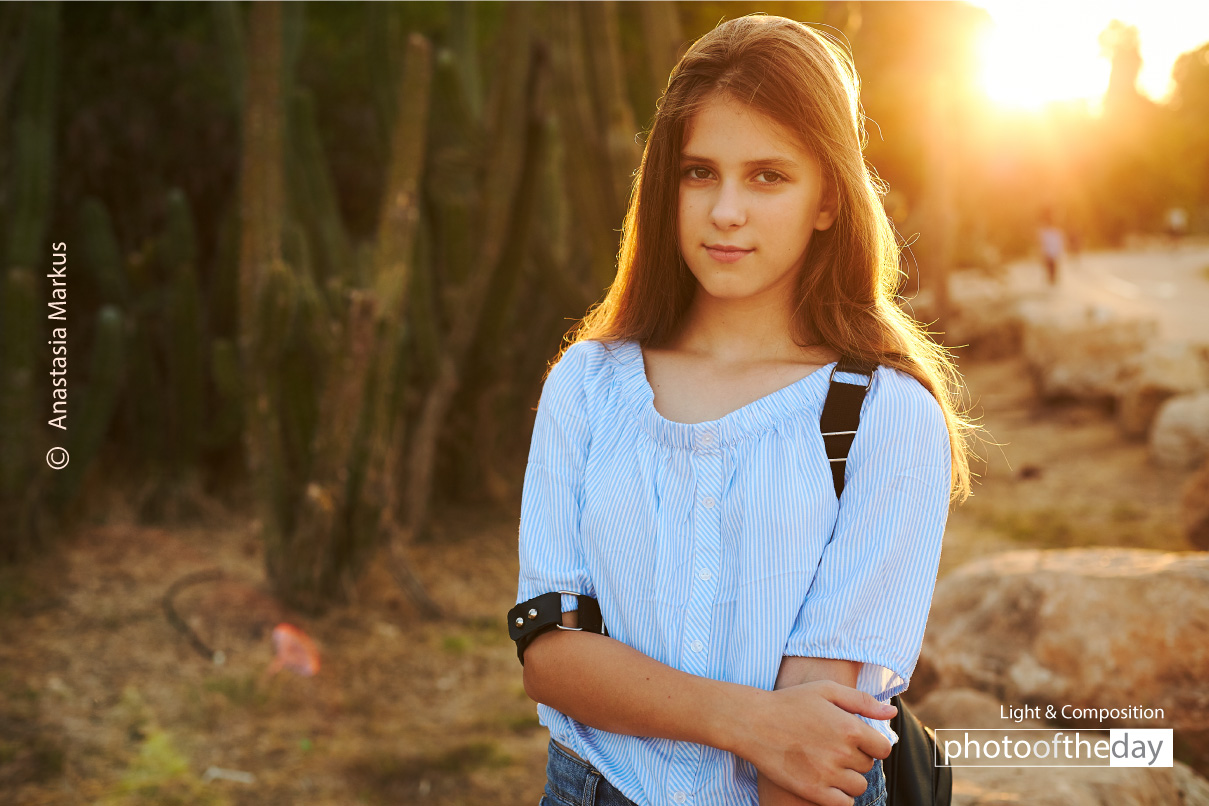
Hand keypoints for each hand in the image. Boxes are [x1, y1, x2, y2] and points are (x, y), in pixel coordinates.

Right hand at [738, 680, 894, 805]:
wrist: (753, 722)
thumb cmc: (790, 702)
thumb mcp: (826, 690)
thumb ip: (862, 700)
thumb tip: (891, 713)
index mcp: (849, 727)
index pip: (882, 749)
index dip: (872, 745)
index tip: (858, 741)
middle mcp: (842, 752)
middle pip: (868, 767)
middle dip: (856, 758)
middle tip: (834, 748)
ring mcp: (827, 774)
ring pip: (858, 786)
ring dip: (849, 778)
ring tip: (829, 764)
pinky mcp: (813, 791)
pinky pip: (843, 803)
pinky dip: (839, 796)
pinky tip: (826, 781)